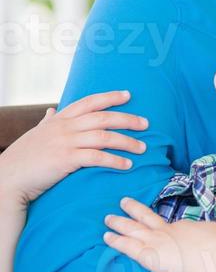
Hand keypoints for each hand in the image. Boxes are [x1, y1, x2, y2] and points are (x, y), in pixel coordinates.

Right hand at [2, 90, 148, 205]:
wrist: (8, 177)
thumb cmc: (23, 157)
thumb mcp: (36, 134)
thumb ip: (47, 121)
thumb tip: (51, 110)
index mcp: (59, 119)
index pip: (88, 102)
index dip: (109, 97)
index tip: (128, 95)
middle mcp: (64, 127)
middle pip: (102, 117)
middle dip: (127, 118)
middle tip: (145, 123)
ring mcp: (65, 142)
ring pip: (104, 136)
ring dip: (126, 141)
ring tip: (142, 147)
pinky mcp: (66, 160)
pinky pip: (96, 157)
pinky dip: (114, 160)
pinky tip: (127, 165)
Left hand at [104, 196, 215, 271]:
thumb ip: (211, 260)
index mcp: (187, 229)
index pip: (170, 226)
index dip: (160, 224)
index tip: (155, 222)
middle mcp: (171, 231)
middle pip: (148, 218)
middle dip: (135, 211)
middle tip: (124, 203)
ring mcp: (159, 241)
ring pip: (133, 228)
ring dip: (120, 222)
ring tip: (108, 217)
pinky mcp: (150, 255)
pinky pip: (128, 246)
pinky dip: (116, 241)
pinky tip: (106, 237)